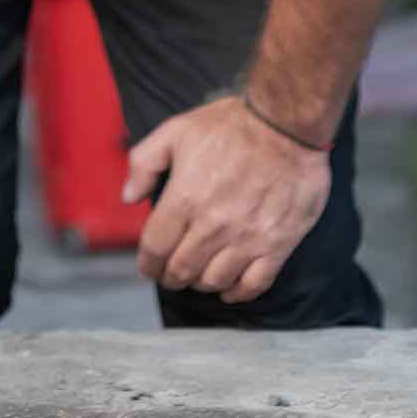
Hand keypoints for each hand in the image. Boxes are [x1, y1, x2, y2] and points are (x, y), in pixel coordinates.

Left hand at [123, 95, 331, 303]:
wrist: (287, 124)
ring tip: (199, 275)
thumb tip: (128, 197)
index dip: (147, 263)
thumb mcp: (176, 130)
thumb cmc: (232, 124)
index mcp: (185, 199)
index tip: (149, 267)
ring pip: (214, 281)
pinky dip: (238, 293)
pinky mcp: (277, 245)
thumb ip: (144, 163)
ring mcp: (247, 239)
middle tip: (171, 273)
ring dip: (201, 283)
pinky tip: (230, 288)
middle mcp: (213, 226)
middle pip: (181, 270)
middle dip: (171, 276)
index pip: (155, 248)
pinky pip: (254, 284)